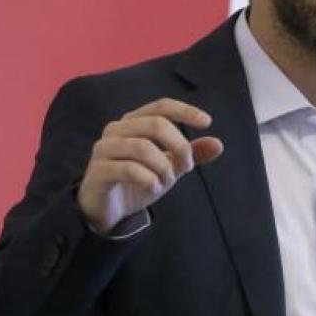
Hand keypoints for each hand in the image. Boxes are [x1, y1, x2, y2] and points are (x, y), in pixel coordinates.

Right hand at [76, 98, 223, 233]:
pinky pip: (129, 169)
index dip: (185, 111)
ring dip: (164, 167)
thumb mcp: (170, 167)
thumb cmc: (139, 181)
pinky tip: (153, 188)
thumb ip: (191, 155)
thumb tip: (218, 144)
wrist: (109, 209)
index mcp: (134, 122)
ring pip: (142, 147)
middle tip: (187, 166)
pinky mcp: (97, 170)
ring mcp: (104, 149)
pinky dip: (149, 180)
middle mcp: (117, 130)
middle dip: (180, 146)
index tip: (207, 122)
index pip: (161, 106)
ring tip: (167, 181)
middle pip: (155, 124)